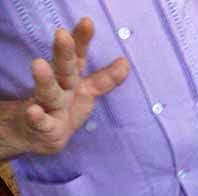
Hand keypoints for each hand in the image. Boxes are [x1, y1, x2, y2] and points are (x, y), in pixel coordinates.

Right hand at [14, 17, 128, 154]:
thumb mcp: (86, 91)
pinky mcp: (42, 125)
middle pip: (63, 68)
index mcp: (71, 77)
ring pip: (48, 91)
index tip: (87, 22)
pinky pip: (40, 121)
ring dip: (44, 79)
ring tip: (38, 64)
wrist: (41, 134)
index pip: (78, 56)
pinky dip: (36, 116)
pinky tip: (34, 111)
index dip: (82, 40)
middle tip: (61, 35)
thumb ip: (105, 79)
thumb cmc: (65, 107)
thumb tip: (126, 62)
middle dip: (63, 52)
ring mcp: (49, 104)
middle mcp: (60, 87)